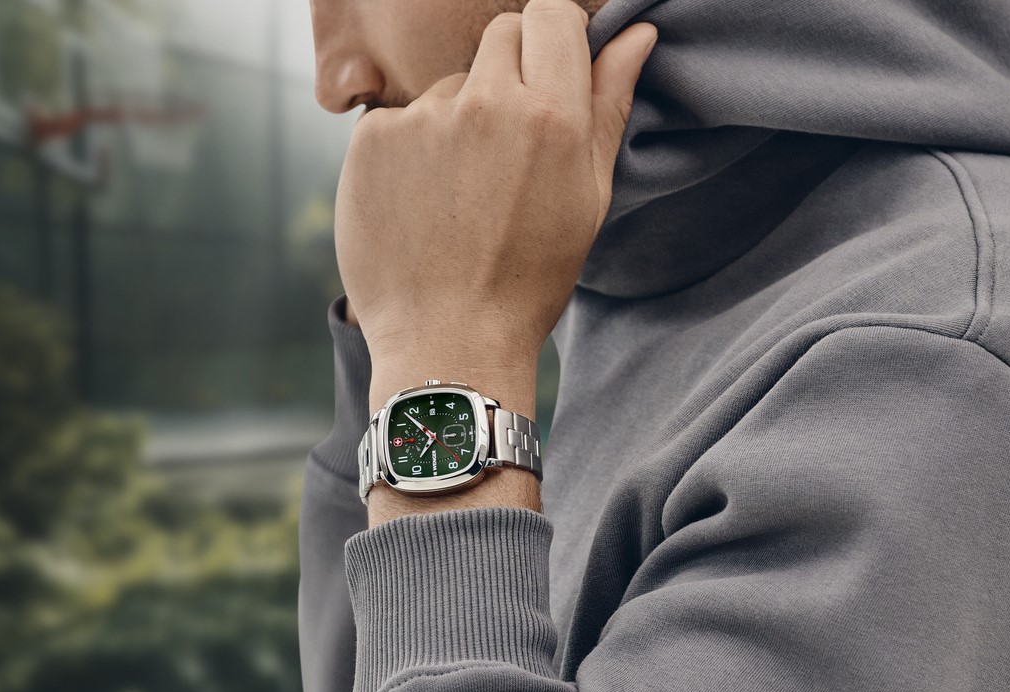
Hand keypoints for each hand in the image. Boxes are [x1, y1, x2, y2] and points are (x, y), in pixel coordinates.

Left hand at [334, 0, 657, 371]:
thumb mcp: (588, 196)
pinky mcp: (373, 138)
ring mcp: (424, 118)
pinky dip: (413, 150)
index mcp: (552, 117)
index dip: (555, 37)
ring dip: (460, 118)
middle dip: (511, 72)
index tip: (552, 71)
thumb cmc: (531, 278)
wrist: (449, 341)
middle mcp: (488, 104)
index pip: (553, 14)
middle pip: (501, 35)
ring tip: (464, 194)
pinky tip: (424, 204)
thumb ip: (608, 105)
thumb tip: (636, 33)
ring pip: (451, 83)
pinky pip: (403, 118)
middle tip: (510, 147)